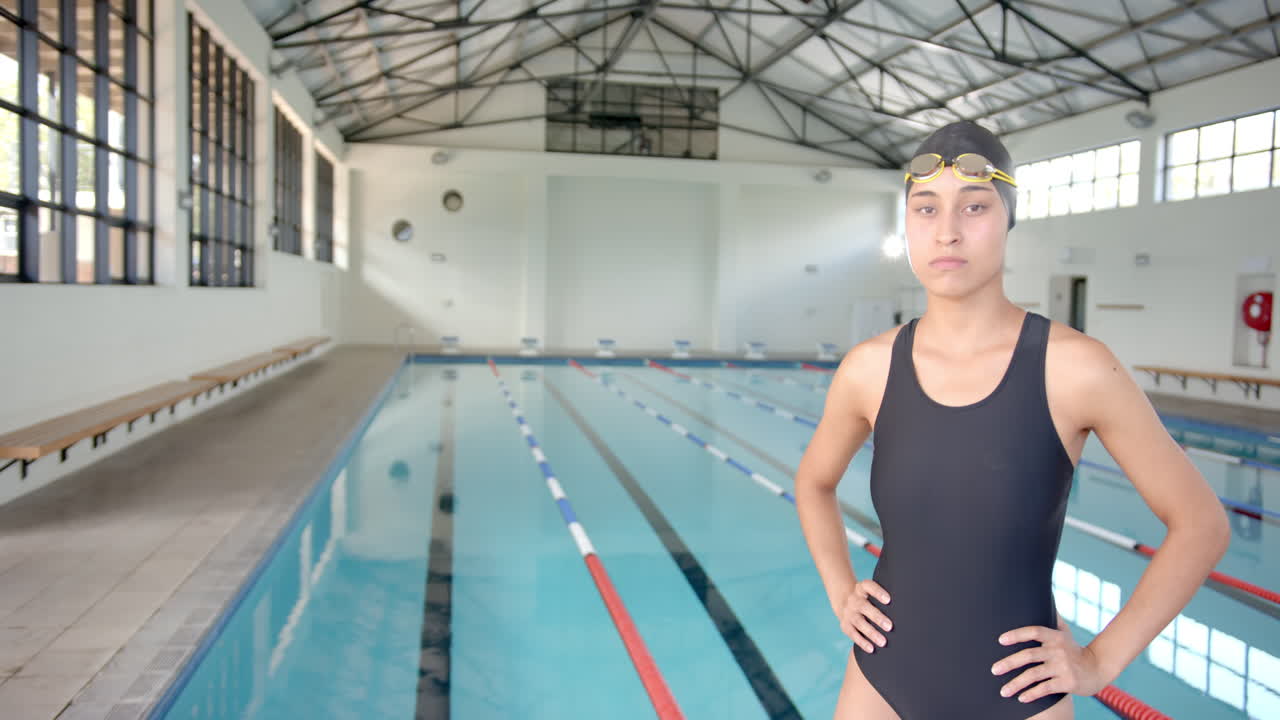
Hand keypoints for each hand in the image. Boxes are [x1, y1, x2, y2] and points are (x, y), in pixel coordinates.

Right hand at [836, 579, 892, 652]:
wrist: (845, 604)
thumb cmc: (869, 600)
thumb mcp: (872, 593)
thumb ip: (884, 598)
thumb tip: (909, 607)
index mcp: (861, 588)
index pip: (868, 586)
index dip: (877, 592)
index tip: (888, 600)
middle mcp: (853, 599)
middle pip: (864, 606)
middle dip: (877, 617)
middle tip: (890, 627)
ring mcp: (848, 612)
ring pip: (859, 622)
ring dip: (871, 632)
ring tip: (883, 642)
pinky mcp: (845, 625)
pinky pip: (853, 634)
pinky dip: (862, 642)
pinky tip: (871, 649)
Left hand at [991, 612, 1107, 702]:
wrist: (1097, 669)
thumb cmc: (1074, 650)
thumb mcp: (1065, 633)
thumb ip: (1053, 619)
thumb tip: (1044, 594)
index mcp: (1055, 637)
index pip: (1034, 632)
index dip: (1017, 634)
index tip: (1000, 640)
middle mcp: (1058, 651)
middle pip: (1029, 655)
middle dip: (1009, 663)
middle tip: (994, 669)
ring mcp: (1063, 667)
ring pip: (1034, 675)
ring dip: (1016, 684)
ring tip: (1003, 691)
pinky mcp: (1067, 683)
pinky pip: (1044, 689)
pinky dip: (1031, 694)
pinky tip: (1021, 697)